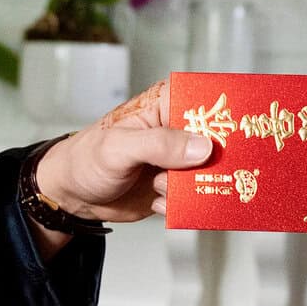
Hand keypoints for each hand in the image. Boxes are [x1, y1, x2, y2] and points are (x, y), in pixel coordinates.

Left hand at [35, 81, 212, 224]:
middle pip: (218, 141)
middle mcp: (178, 130)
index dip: (225, 115)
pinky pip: (196, 197)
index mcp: (166, 106)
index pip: (206, 101)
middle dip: (217, 160)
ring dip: (193, 187)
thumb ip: (159, 144)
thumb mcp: (119, 147)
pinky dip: (181, 204)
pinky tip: (156, 202)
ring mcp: (179, 160)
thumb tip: (202, 146)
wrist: (72, 195)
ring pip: (210, 173)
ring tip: (160, 187)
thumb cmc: (87, 159)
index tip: (234, 136)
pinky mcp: (176, 187)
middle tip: (203, 173)